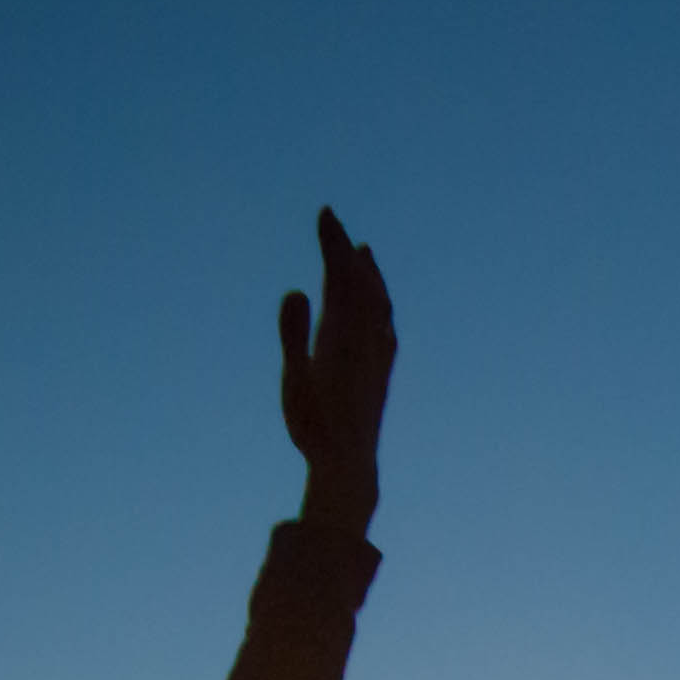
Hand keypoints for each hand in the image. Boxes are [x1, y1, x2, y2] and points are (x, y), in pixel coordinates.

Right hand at [278, 206, 393, 531]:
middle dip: (345, 249)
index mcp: (342, 334)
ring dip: (370, 274)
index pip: (340, 275)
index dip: (333, 242)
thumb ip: (292, 334)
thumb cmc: (314, 426)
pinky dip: (382, 308)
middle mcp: (365, 340)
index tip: (326, 214)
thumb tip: (297, 290)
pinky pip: (387, 330)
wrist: (349, 465)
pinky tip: (383, 311)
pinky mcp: (381, 375)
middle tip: (333, 221)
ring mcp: (377, 356)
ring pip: (379, 304)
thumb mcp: (293, 379)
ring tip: (364, 252)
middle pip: (360, 283)